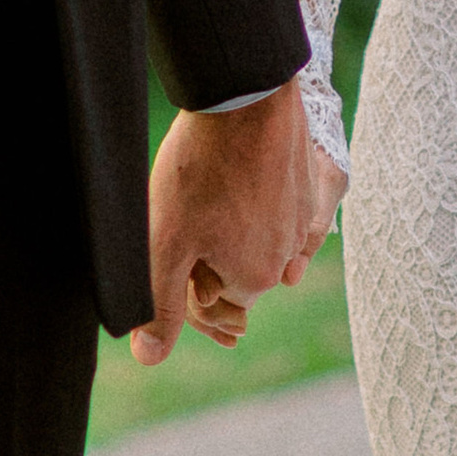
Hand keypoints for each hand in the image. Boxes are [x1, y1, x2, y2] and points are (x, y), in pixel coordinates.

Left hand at [131, 82, 344, 365]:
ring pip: (255, 239)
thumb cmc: (200, 170)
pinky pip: (276, 209)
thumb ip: (161, 303)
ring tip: (207, 185)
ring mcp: (302, 220)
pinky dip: (254, 199)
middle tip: (186, 206)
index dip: (184, 272)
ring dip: (230, 224)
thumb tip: (149, 357)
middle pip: (235, 270)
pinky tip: (234, 172)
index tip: (176, 234)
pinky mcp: (307, 186)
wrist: (247, 98)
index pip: (211, 301)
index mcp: (254, 277)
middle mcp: (287, 257)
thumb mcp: (166, 242)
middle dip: (209, 251)